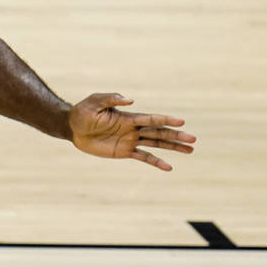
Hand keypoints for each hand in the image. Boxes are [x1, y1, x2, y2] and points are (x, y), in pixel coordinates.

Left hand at [69, 93, 195, 170]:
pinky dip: (156, 162)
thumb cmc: (83, 112)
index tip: (182, 121)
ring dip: (173, 147)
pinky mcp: (124, 152)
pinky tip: (169, 167)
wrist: (72, 127)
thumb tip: (130, 100)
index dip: (166, 119)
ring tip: (190, 149)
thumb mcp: (94, 102)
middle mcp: (133, 129)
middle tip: (194, 139)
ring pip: (156, 144)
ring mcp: (130, 141)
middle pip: (159, 132)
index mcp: (128, 117)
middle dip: (176, 135)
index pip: (151, 119)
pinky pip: (143, 157)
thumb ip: (111, 99)